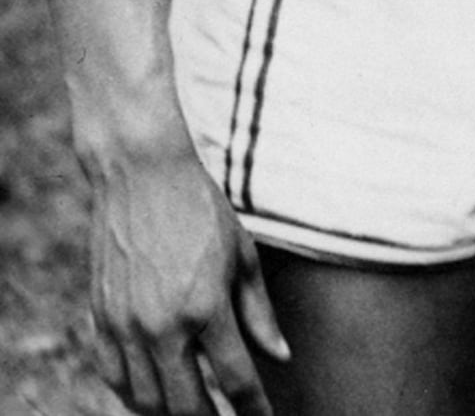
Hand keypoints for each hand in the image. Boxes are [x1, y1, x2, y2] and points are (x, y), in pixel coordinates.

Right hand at [88, 145, 288, 413]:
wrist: (141, 174)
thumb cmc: (201, 209)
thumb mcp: (242, 254)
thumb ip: (259, 312)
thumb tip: (280, 356)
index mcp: (206, 306)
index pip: (234, 379)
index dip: (253, 407)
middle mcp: (163, 325)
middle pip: (186, 406)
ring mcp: (127, 326)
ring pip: (147, 401)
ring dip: (172, 413)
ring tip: (194, 410)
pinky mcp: (102, 320)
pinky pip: (115, 378)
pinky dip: (135, 394)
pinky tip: (155, 392)